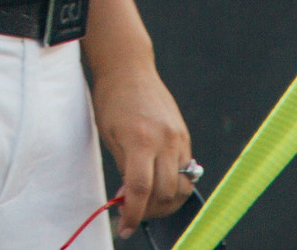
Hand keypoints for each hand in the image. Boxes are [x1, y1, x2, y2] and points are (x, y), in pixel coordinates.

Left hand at [93, 58, 193, 232]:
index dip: (134, 213)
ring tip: (149, 200)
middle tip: (134, 212)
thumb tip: (130, 197)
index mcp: (140, 139)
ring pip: (181, 184)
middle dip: (151, 210)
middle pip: (165, 192)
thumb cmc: (112, 99)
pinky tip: (159, 181)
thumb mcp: (110, 135)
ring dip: (166, 200)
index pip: (141, 189)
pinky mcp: (184, 135)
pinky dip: (174, 181)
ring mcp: (178, 137)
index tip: (126, 227)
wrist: (129, 68)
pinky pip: (186, 168)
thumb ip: (123, 167)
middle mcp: (165, 140)